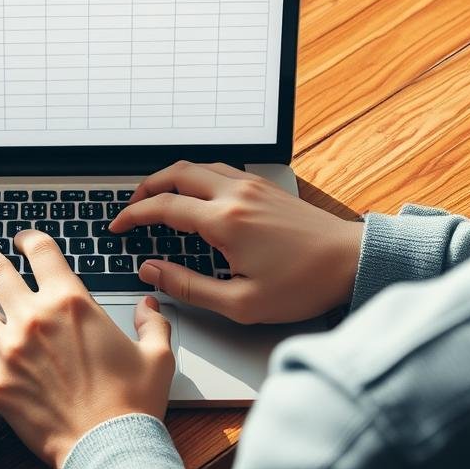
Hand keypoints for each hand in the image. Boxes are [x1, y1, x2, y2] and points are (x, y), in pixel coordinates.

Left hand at [0, 230, 173, 468]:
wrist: (108, 447)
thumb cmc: (132, 404)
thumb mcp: (156, 356)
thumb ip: (152, 323)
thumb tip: (150, 306)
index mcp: (72, 303)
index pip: (42, 252)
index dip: (29, 239)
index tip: (24, 240)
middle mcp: (35, 319)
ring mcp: (9, 350)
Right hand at [110, 161, 363, 323]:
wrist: (352, 261)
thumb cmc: (304, 285)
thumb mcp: (241, 302)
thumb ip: (189, 286)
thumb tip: (152, 270)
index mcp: (226, 222)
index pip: (164, 207)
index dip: (133, 215)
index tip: (118, 226)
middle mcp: (236, 195)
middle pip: (176, 174)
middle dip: (145, 188)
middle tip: (130, 209)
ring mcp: (252, 186)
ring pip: (197, 166)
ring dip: (170, 178)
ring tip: (156, 199)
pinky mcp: (265, 186)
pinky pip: (220, 169)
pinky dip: (195, 177)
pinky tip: (195, 195)